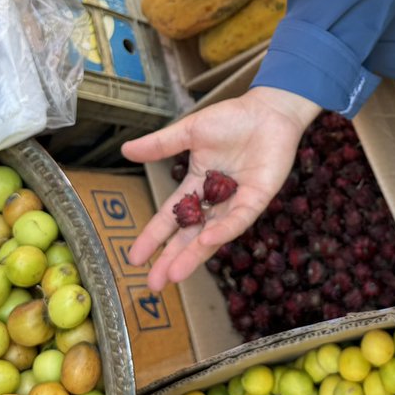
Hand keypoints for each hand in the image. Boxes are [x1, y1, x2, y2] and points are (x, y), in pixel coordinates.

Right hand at [123, 87, 320, 290]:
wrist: (269, 110)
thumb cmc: (232, 118)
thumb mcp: (190, 131)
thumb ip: (160, 145)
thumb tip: (125, 150)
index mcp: (197, 184)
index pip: (171, 217)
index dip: (154, 237)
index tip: (134, 258)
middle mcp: (215, 200)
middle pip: (190, 235)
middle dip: (171, 259)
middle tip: (153, 284)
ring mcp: (237, 202)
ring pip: (212, 235)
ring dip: (194, 255)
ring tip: (174, 274)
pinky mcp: (258, 199)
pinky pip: (239, 219)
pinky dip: (223, 230)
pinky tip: (207, 241)